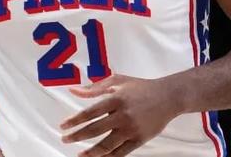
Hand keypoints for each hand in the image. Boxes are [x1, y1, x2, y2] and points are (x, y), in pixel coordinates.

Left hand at [60, 74, 179, 156]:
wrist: (168, 97)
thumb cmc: (140, 87)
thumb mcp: (117, 80)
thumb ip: (94, 87)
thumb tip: (73, 90)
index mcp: (116, 99)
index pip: (90, 112)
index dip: (74, 120)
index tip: (63, 126)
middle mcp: (123, 115)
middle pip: (95, 130)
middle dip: (77, 136)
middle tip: (65, 139)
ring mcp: (131, 129)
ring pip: (107, 146)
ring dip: (91, 152)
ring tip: (79, 154)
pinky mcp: (139, 139)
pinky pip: (121, 152)